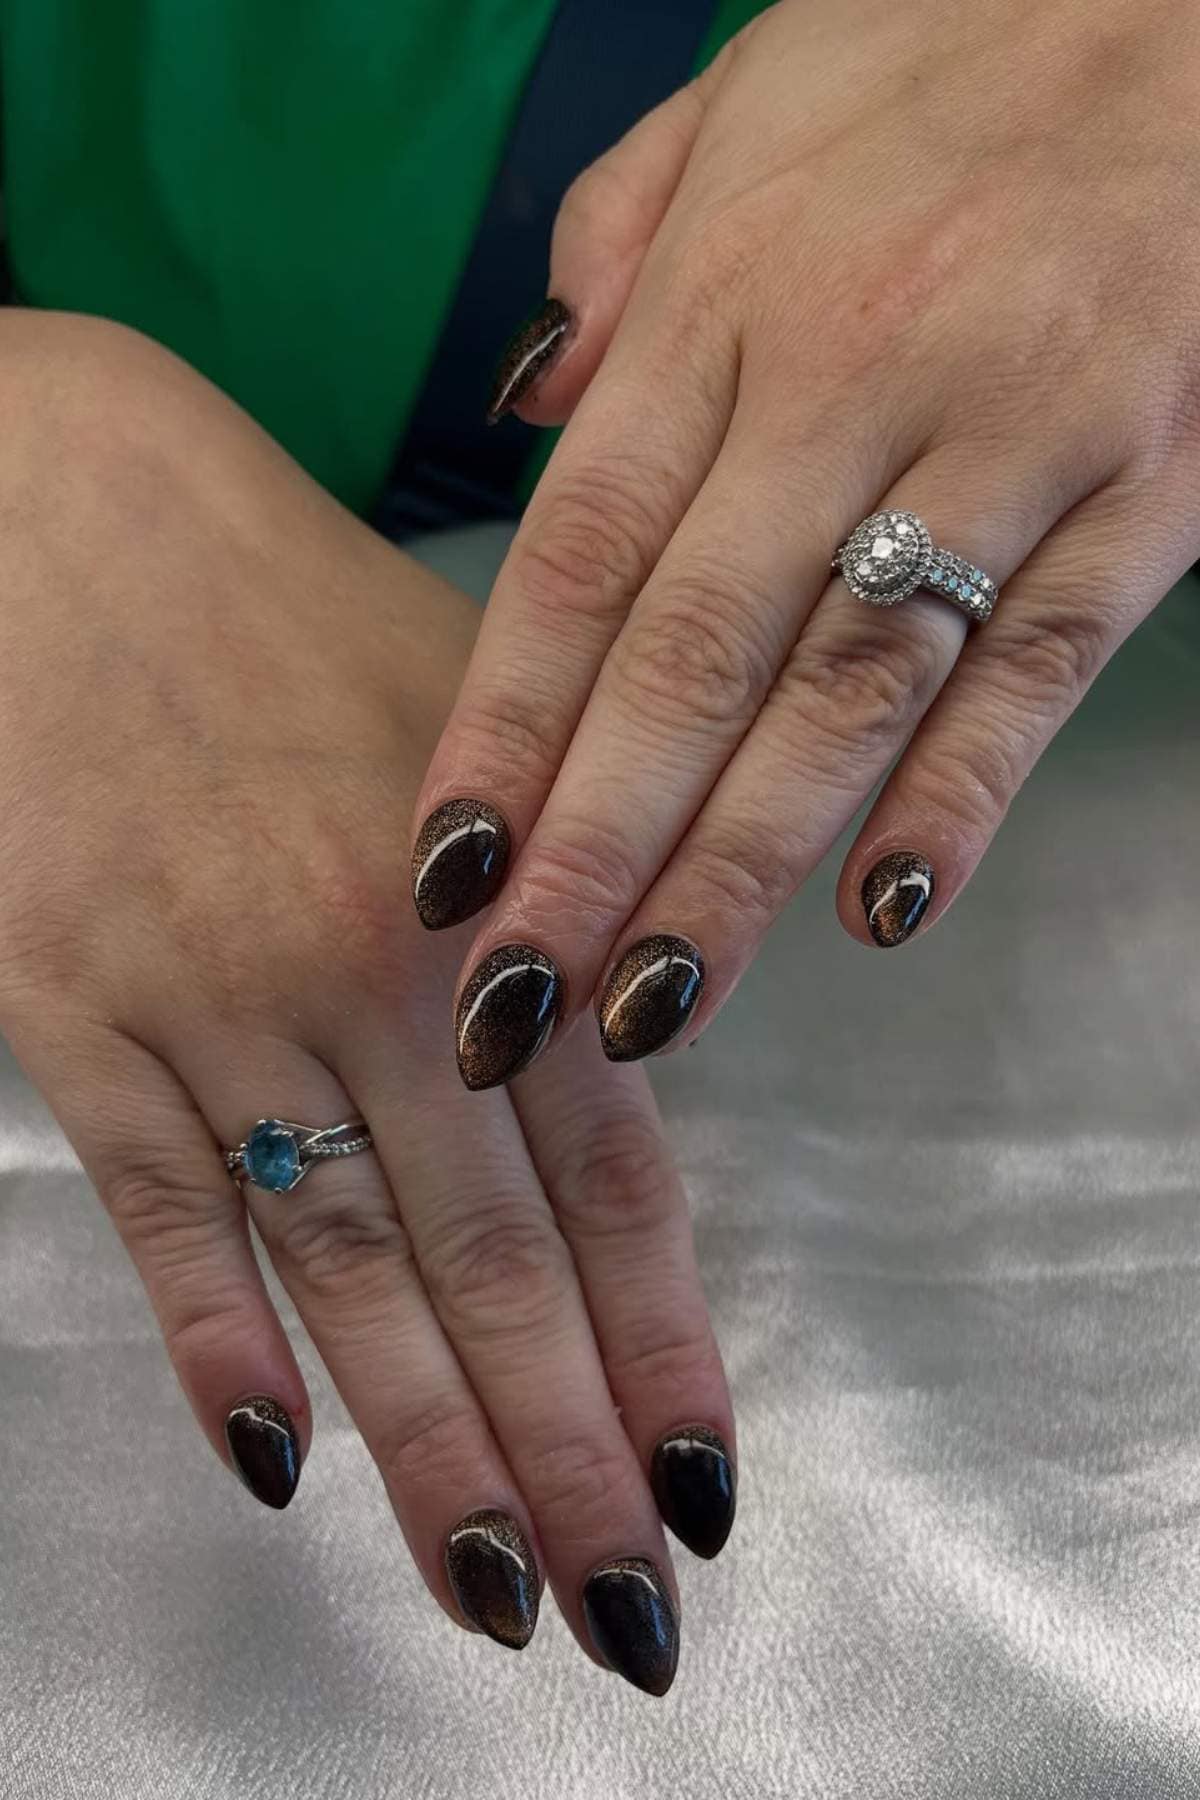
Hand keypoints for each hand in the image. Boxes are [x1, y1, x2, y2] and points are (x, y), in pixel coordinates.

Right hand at [0, 313, 733, 1691]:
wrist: (55, 502)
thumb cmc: (274, 597)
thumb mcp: (470, 727)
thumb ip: (547, 905)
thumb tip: (603, 1084)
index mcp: (493, 903)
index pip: (609, 1171)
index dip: (661, 1338)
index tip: (703, 1477)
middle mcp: (375, 972)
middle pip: (493, 1255)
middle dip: (565, 1444)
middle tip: (626, 1609)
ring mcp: (216, 997)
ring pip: (342, 1262)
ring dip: (423, 1442)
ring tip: (489, 1586)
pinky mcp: (70, 1008)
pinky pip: (155, 1199)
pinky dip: (211, 1333)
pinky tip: (272, 1460)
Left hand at [414, 0, 1199, 1080]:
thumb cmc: (949, 59)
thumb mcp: (740, 101)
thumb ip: (615, 254)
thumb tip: (529, 416)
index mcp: (730, 298)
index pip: (581, 556)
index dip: (503, 727)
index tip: (445, 869)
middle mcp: (853, 380)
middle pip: (692, 656)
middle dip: (593, 846)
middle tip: (513, 997)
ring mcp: (1011, 442)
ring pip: (849, 691)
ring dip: (743, 865)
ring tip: (655, 999)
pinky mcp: (1152, 492)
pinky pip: (1042, 667)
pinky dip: (962, 795)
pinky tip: (883, 915)